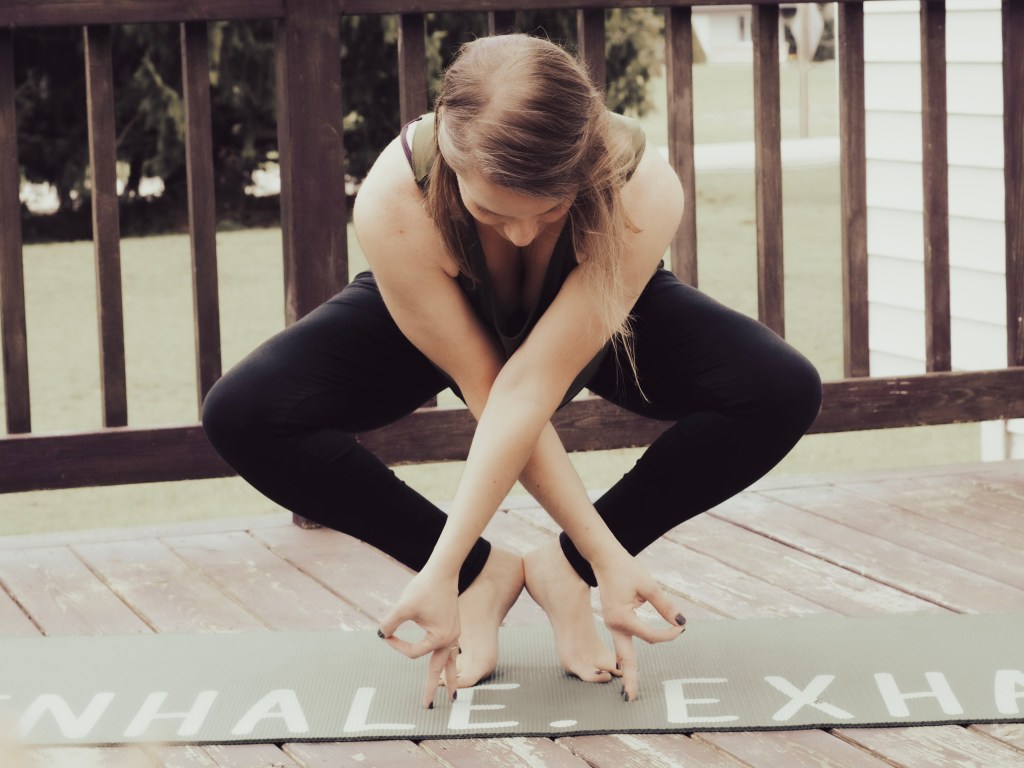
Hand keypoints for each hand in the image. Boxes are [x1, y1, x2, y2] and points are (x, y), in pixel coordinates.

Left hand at [377, 569, 460, 708]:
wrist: (443, 571)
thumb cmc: (424, 587)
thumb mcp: (403, 606)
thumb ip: (390, 623)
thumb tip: (380, 634)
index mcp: (441, 638)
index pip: (413, 652)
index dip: (396, 645)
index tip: (387, 632)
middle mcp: (451, 639)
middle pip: (440, 669)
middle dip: (433, 688)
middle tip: (426, 707)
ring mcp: (455, 634)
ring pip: (451, 662)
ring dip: (449, 678)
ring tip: (451, 696)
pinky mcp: (453, 628)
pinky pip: (452, 651)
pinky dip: (450, 662)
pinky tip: (447, 667)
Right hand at [592, 550, 686, 701]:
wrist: (603, 558)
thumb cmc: (625, 568)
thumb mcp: (648, 584)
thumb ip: (665, 605)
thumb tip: (681, 623)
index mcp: (621, 617)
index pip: (651, 636)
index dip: (669, 634)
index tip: (682, 627)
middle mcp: (614, 625)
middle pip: (624, 657)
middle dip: (629, 678)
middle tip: (631, 699)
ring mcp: (612, 625)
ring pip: (622, 652)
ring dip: (628, 670)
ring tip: (629, 691)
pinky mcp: (614, 621)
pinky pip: (622, 643)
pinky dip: (626, 658)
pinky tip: (628, 669)